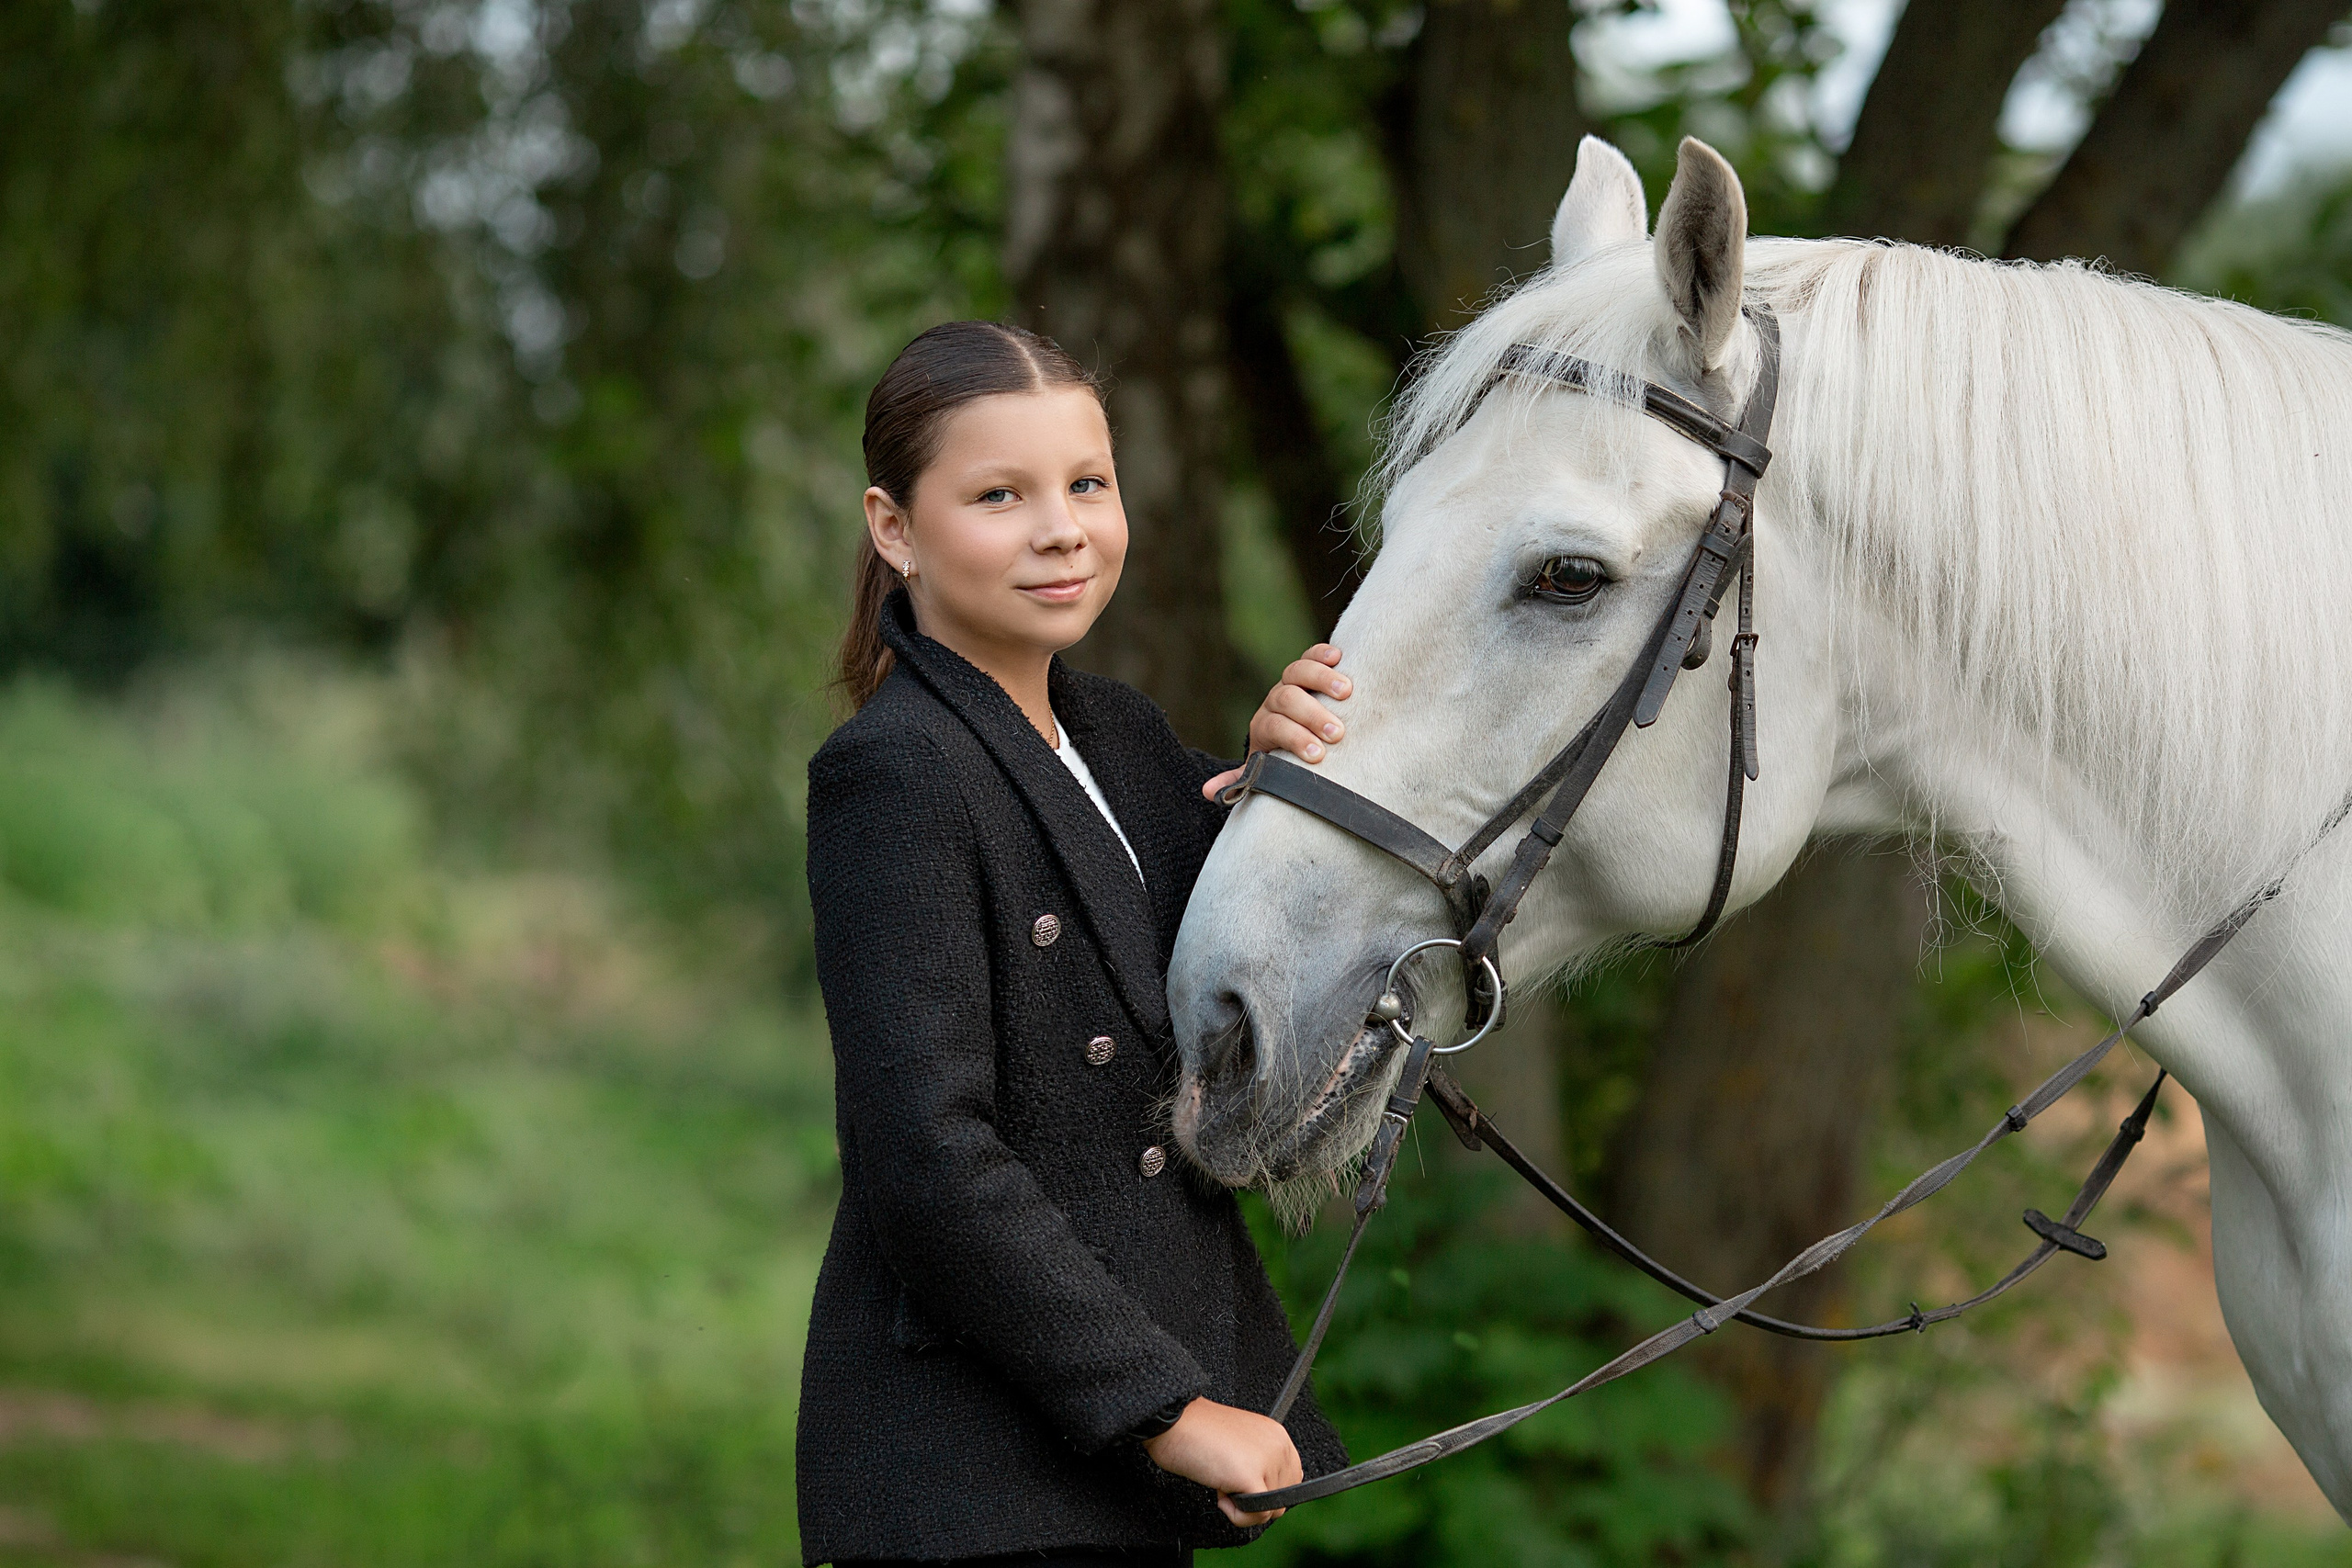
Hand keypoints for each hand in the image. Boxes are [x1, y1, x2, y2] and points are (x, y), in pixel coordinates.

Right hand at [1141, 1397, 1302, 1525]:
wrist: (1173, 1421)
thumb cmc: (1197, 1432)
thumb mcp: (1241, 1444)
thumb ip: (1262, 1462)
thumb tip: (1269, 1498)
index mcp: (1277, 1436)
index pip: (1290, 1481)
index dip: (1264, 1489)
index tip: (1238, 1478)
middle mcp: (1278, 1446)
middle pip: (1281, 1499)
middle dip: (1252, 1498)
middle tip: (1225, 1477)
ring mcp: (1267, 1460)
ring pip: (1270, 1511)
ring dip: (1242, 1507)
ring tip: (1221, 1481)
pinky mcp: (1251, 1476)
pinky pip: (1256, 1516)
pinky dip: (1237, 1516)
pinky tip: (1220, 1495)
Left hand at [1202, 644, 1349, 800]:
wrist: (1290, 732)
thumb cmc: (1281, 756)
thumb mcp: (1261, 770)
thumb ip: (1241, 780)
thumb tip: (1209, 792)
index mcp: (1264, 725)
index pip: (1275, 726)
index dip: (1294, 738)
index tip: (1317, 755)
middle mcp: (1275, 700)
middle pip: (1288, 698)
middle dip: (1312, 714)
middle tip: (1336, 733)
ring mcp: (1290, 681)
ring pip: (1298, 671)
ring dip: (1322, 679)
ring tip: (1346, 693)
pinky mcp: (1308, 668)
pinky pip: (1311, 655)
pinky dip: (1323, 653)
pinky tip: (1339, 656)